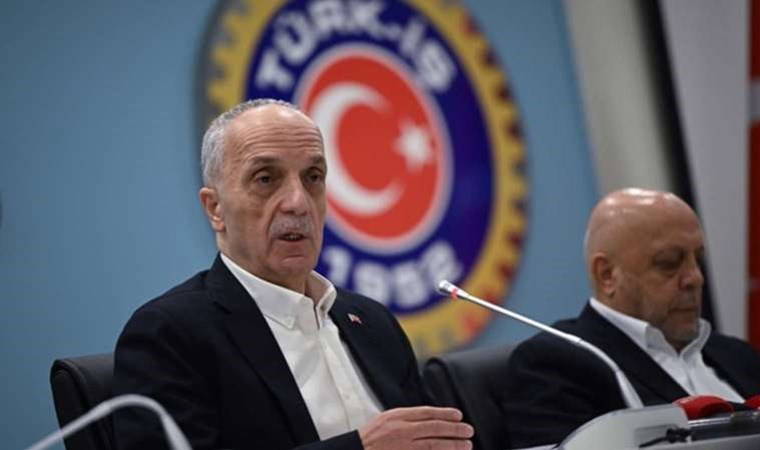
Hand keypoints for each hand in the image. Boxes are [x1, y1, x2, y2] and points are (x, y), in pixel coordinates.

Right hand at [358, 406, 472, 449]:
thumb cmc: (370, 437)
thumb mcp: (386, 418)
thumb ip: (406, 417)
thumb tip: (429, 418)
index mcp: (397, 416)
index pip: (426, 412)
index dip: (445, 413)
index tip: (458, 415)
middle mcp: (402, 430)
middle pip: (434, 428)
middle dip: (454, 429)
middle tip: (468, 430)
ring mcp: (404, 447)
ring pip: (433, 445)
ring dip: (452, 445)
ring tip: (466, 445)